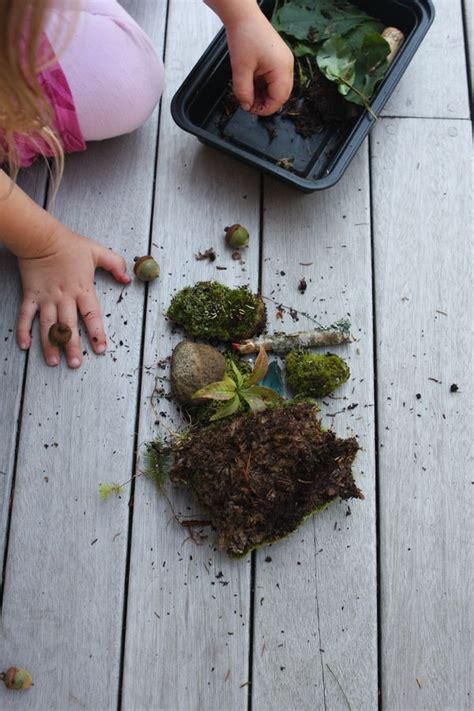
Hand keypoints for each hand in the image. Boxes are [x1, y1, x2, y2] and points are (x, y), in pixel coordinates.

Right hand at [16, 225, 129, 367]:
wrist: (41, 237)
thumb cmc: (69, 244)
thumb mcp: (97, 251)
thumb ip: (115, 264)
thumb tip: (128, 278)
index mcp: (82, 290)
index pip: (92, 315)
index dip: (97, 333)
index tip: (100, 349)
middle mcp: (64, 298)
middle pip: (68, 326)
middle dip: (72, 346)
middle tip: (75, 364)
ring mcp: (46, 298)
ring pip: (47, 326)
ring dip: (50, 345)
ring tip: (54, 362)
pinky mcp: (30, 296)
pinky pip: (25, 316)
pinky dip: (23, 331)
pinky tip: (25, 346)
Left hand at [226, 9, 293, 115]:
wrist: (243, 16)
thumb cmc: (244, 37)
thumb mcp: (240, 70)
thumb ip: (243, 92)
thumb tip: (246, 107)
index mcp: (282, 68)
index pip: (279, 98)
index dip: (265, 109)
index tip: (251, 111)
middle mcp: (287, 65)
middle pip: (281, 94)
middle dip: (266, 103)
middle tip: (249, 104)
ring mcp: (284, 61)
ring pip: (278, 87)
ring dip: (264, 94)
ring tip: (248, 94)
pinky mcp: (278, 58)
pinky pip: (274, 78)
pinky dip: (264, 85)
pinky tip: (252, 84)